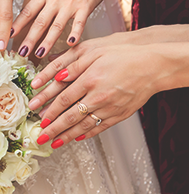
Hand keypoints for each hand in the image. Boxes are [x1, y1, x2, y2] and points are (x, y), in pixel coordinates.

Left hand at [11, 0, 112, 57]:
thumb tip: (28, 14)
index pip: (28, 11)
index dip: (18, 24)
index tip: (8, 35)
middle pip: (39, 21)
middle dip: (29, 38)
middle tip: (21, 52)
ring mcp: (70, 2)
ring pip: (56, 25)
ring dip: (47, 41)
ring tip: (39, 54)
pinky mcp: (86, 6)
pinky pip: (79, 22)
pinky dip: (75, 33)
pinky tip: (71, 43)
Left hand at [28, 42, 167, 147]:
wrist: (154, 65)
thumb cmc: (124, 54)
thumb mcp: (95, 51)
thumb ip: (74, 64)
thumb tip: (57, 76)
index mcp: (90, 79)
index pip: (64, 99)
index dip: (50, 110)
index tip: (39, 118)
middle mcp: (99, 96)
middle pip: (71, 117)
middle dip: (54, 128)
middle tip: (41, 137)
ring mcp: (111, 107)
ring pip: (84, 125)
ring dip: (68, 136)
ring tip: (55, 142)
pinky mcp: (121, 114)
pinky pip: (101, 127)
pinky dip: (88, 133)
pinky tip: (78, 137)